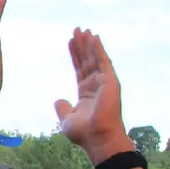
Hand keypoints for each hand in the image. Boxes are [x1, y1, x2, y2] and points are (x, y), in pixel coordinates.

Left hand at [54, 29, 128, 159]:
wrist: (98, 139)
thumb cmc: (84, 133)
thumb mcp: (67, 119)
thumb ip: (63, 108)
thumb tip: (58, 99)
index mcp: (86, 93)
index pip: (80, 69)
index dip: (75, 55)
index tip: (70, 41)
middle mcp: (96, 85)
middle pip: (87, 60)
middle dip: (81, 45)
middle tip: (76, 29)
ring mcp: (104, 82)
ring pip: (95, 58)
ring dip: (89, 43)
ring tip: (83, 29)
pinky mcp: (110, 81)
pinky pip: (103, 61)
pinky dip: (98, 49)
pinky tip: (93, 37)